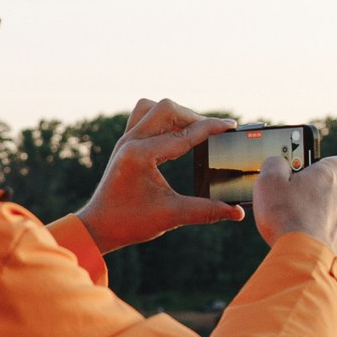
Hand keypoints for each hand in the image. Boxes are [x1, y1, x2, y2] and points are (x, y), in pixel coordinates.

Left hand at [76, 99, 247, 253]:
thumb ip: (207, 211)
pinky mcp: (124, 144)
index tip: (231, 126)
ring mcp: (125, 140)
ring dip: (176, 115)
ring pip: (153, 108)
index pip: (183, 134)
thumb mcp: (171, 216)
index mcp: (140, 155)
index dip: (211, 128)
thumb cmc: (129, 223)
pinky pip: (144, 117)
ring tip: (194, 131)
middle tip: (213, 132)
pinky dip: (163, 120)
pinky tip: (176, 135)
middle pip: (166, 109)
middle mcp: (130, 142)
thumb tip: (238, 212)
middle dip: (193, 117)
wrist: (98, 227)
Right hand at [254, 152, 336, 263]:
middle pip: (329, 192)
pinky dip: (320, 241)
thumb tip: (277, 162)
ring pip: (331, 216)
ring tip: (294, 229)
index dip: (326, 165)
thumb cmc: (284, 215)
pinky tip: (304, 245)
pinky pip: (332, 239)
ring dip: (316, 219)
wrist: (302, 255)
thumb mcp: (268, 181)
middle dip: (312, 196)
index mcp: (326, 177)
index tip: (314, 170)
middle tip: (289, 205)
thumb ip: (274, 164)